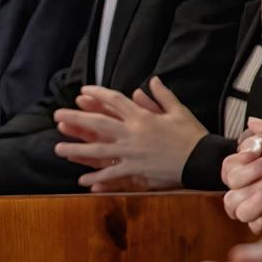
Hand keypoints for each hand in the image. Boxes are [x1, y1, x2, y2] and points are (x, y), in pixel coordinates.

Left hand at [52, 77, 205, 190]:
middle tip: (57, 116)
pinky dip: (98, 177)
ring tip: (58, 149)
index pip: (114, 101)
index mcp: (142, 117)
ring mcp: (132, 153)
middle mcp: (133, 134)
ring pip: (99, 151)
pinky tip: (82, 181)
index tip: (82, 92)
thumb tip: (151, 80)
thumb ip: (161, 96)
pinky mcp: (137, 170)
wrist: (204, 159)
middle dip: (76, 119)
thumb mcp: (179, 111)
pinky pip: (113, 174)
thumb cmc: (193, 134)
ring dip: (77, 150)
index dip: (96, 94)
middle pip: (98, 124)